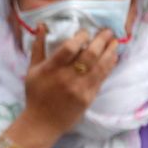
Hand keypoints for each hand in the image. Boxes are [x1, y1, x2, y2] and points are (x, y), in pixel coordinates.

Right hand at [21, 25, 118, 140]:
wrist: (42, 123)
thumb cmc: (36, 95)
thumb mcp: (32, 70)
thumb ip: (38, 47)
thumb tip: (42, 25)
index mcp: (50, 69)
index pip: (70, 48)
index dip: (81, 37)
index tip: (85, 32)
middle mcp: (66, 78)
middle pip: (89, 54)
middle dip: (101, 40)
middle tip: (107, 31)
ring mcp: (79, 89)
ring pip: (100, 65)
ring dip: (110, 51)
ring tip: (115, 41)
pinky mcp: (88, 97)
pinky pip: (102, 77)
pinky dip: (109, 65)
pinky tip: (113, 57)